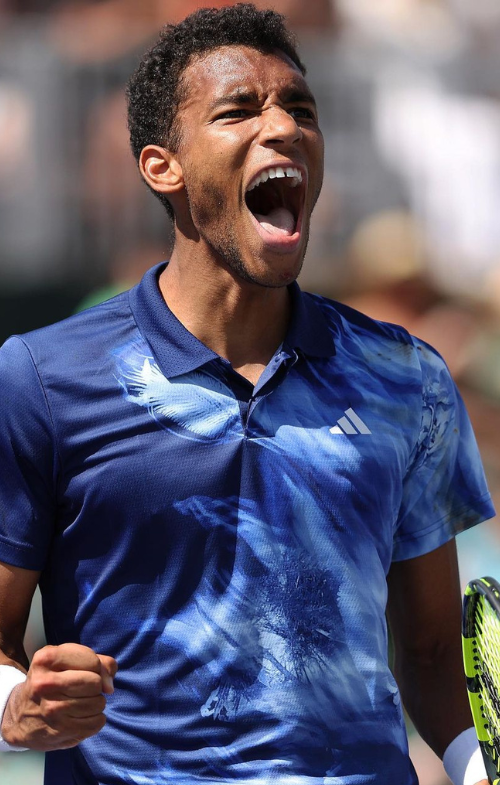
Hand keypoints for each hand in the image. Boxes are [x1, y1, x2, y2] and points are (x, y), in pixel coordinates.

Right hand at [1, 643, 116, 750]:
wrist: (20, 716)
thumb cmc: (51, 681)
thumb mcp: (67, 660)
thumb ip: (98, 662)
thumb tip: (109, 685)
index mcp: (47, 658)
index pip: (92, 661)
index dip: (95, 667)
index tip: (85, 672)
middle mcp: (45, 683)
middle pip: (95, 683)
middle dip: (96, 686)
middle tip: (83, 689)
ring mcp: (51, 710)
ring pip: (99, 703)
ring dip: (96, 704)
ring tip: (80, 703)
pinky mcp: (58, 731)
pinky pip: (97, 723)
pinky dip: (95, 720)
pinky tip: (80, 717)